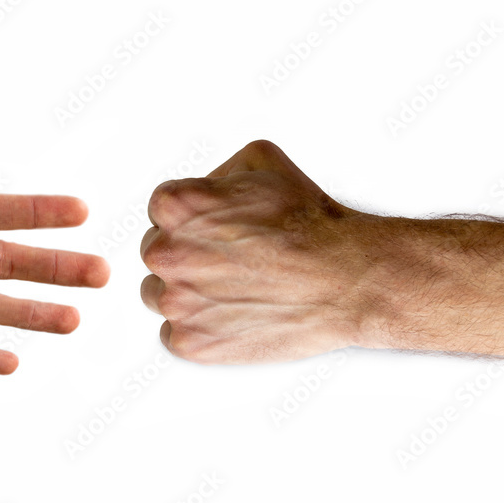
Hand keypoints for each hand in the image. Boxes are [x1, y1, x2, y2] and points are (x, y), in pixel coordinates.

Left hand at [140, 140, 365, 363]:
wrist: (346, 279)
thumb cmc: (310, 223)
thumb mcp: (261, 160)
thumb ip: (216, 171)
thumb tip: (202, 188)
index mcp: (176, 207)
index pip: (161, 210)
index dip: (193, 218)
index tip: (219, 228)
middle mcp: (166, 254)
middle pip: (157, 252)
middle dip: (187, 254)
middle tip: (230, 260)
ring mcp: (176, 302)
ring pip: (158, 295)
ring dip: (186, 292)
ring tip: (231, 288)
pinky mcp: (190, 342)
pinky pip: (174, 334)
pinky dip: (199, 329)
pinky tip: (231, 315)